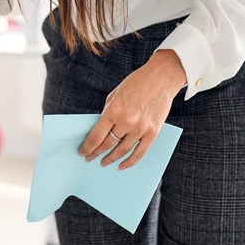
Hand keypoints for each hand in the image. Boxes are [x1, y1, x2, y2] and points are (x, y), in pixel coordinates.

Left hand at [79, 50, 185, 169]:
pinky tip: (121, 166)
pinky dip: (129, 162)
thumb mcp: (114, 95)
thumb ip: (107, 112)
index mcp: (114, 110)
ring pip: (122, 151)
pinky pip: (139, 153)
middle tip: (89, 158)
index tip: (82, 152)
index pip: (96, 136)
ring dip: (111, 159)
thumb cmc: (136, 83)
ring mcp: (141, 128)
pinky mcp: (153, 132)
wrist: (161, 78)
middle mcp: (127, 121)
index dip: (87, 147)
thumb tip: (100, 130)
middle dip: (96, 153)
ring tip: (104, 162)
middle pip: (107, 145)